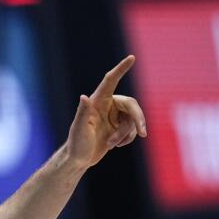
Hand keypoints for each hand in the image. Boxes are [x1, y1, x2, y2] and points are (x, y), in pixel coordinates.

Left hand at [64, 55, 147, 170]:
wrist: (78, 161)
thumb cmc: (76, 145)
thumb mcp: (79, 129)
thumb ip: (83, 112)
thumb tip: (83, 97)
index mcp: (96, 101)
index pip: (110, 81)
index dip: (121, 69)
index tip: (132, 58)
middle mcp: (107, 106)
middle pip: (131, 105)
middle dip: (137, 119)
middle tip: (143, 132)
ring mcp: (113, 116)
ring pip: (133, 119)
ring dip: (126, 134)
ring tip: (111, 145)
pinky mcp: (118, 127)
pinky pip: (133, 128)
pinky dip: (128, 138)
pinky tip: (116, 146)